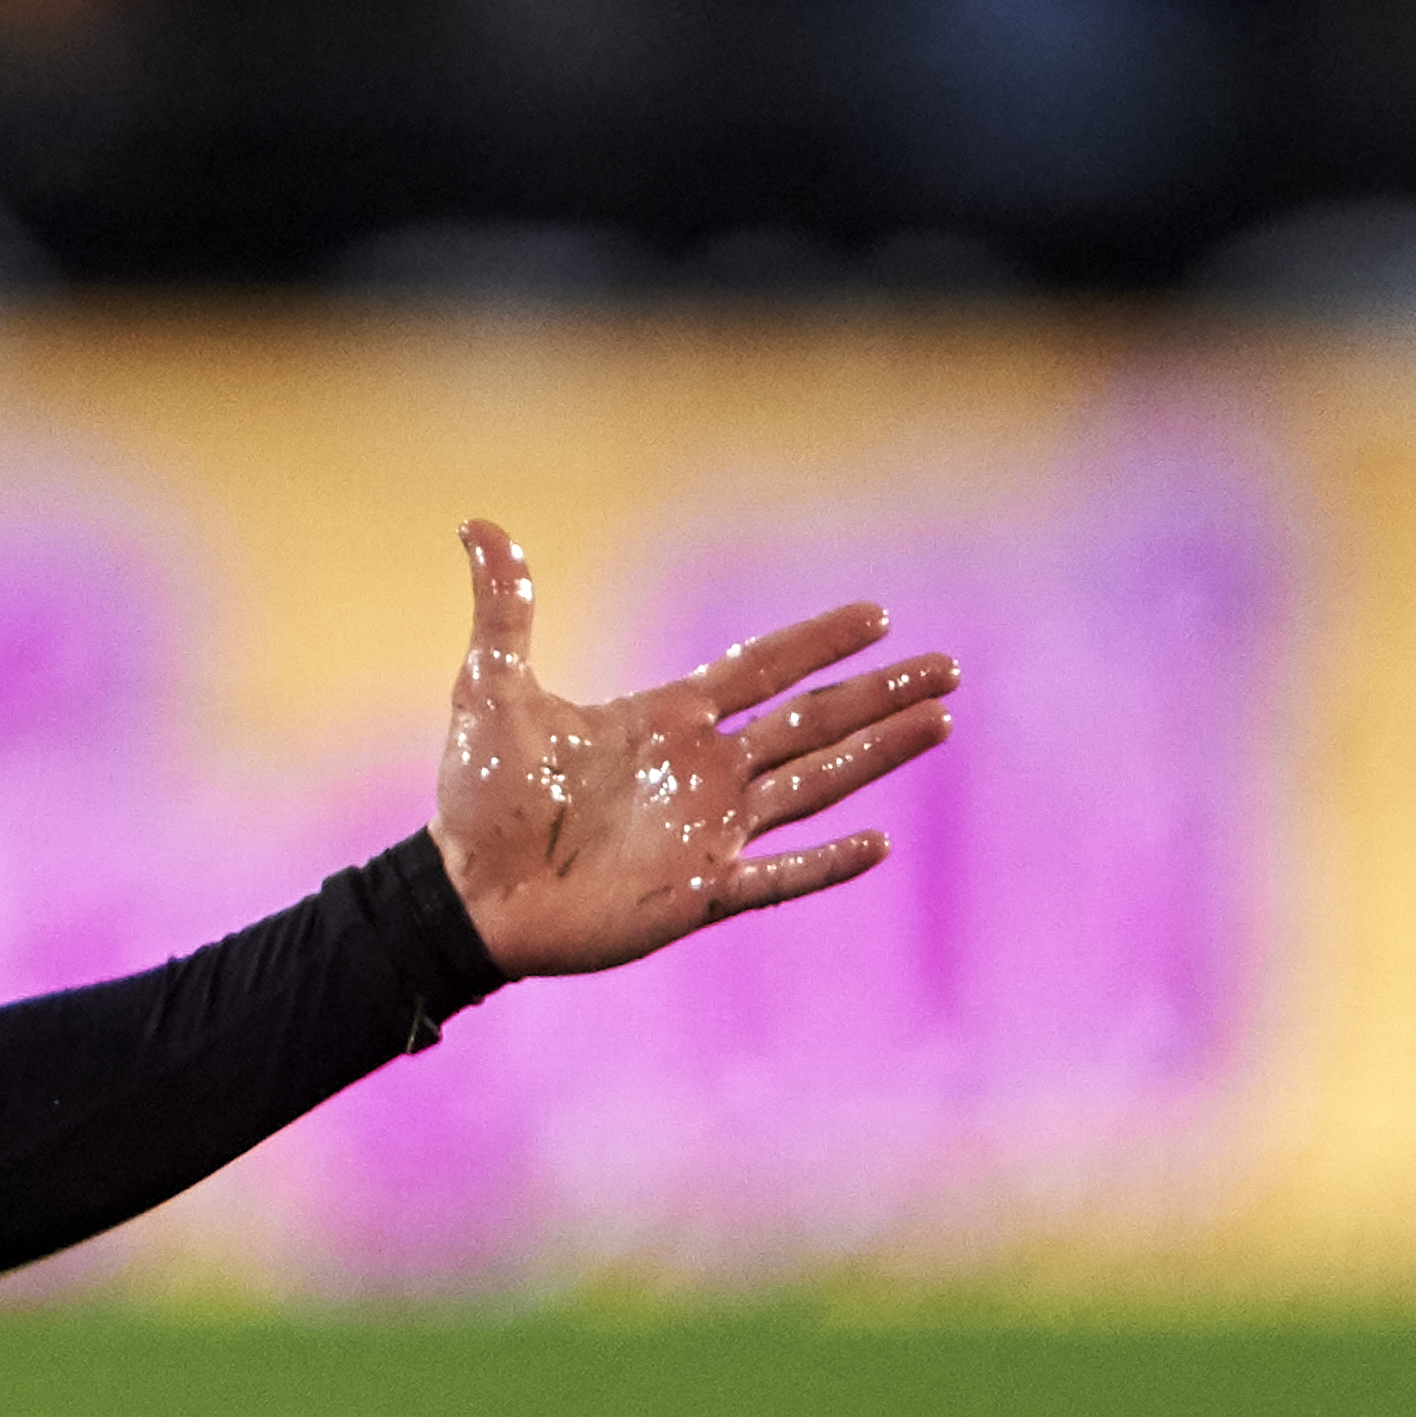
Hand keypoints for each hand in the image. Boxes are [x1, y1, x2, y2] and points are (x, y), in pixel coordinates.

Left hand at [429, 519, 956, 977]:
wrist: (465, 893)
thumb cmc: (478, 798)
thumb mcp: (490, 688)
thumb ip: (505, 609)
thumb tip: (477, 523)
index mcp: (666, 720)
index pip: (760, 669)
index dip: (817, 641)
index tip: (878, 615)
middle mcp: (702, 771)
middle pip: (811, 721)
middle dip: (880, 693)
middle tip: (950, 665)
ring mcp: (707, 831)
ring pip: (814, 785)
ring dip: (877, 754)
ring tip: (941, 722)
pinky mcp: (697, 892)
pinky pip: (776, 876)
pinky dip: (823, 865)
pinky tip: (878, 844)